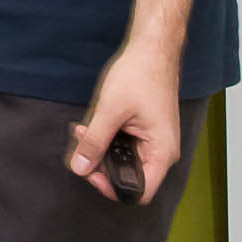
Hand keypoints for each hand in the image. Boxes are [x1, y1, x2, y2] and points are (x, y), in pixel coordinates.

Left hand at [68, 39, 181, 204]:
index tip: (90, 172)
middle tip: (80, 148)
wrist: (152, 49)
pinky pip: (124, 145)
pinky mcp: (145, 131)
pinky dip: (106, 138)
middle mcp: (161, 152)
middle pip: (128, 176)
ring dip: (100, 149)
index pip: (139, 192)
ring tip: (82, 131)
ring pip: (122, 159)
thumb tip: (80, 168)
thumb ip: (94, 142)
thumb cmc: (141, 74)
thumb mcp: (110, 110)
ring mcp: (153, 141)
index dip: (112, 188)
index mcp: (161, 152)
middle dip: (100, 164)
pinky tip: (91, 125)